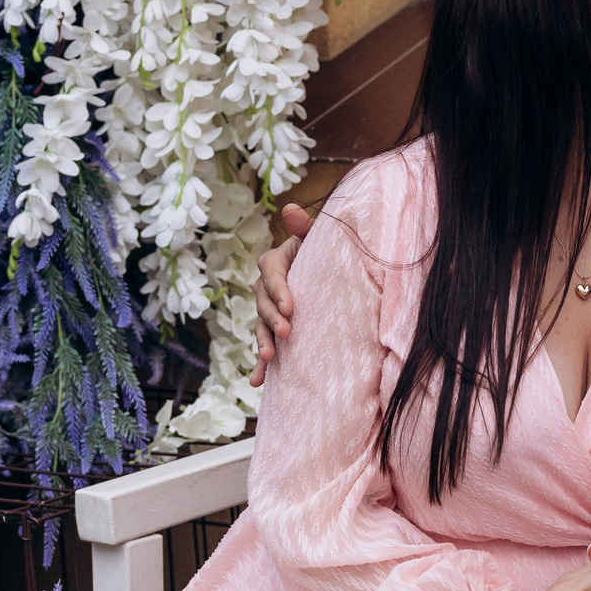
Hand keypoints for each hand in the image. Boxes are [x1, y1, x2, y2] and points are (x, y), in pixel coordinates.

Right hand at [250, 206, 310, 383]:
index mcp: (276, 262)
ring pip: (261, 326)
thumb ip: (305, 227)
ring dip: (263, 341)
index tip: (290, 305)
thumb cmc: (327, 251)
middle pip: (263, 302)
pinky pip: (266, 347)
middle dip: (272, 318)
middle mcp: (268, 287)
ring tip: (269, 356)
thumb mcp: (318, 237)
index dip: (279, 289)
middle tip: (287, 331)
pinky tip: (257, 382)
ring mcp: (269, 310)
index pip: (271, 273)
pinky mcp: (276, 330)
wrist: (332, 271)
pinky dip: (261, 366)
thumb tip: (289, 207)